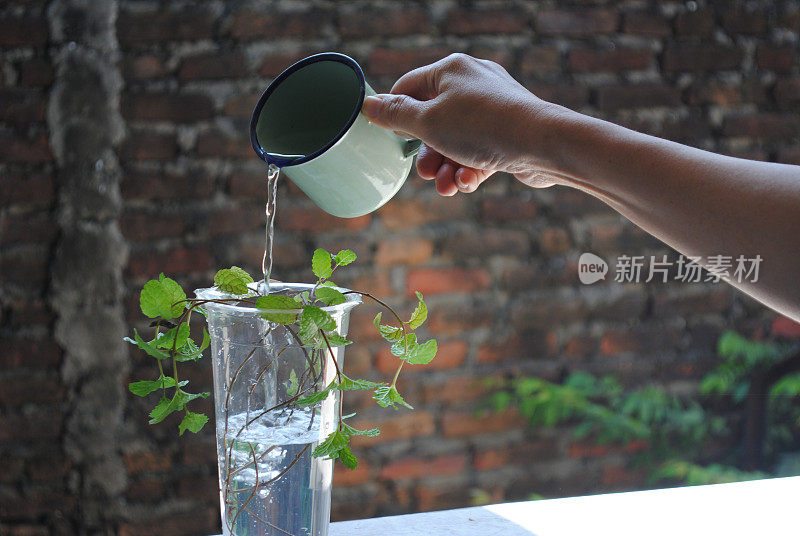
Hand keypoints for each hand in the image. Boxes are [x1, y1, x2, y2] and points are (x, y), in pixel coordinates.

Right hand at [361, 53, 561, 194]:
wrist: (543, 144)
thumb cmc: (483, 127)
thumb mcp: (428, 122)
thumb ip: (396, 115)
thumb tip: (369, 105)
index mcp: (450, 70)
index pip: (408, 87)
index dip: (395, 116)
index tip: (389, 140)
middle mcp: (471, 84)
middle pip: (432, 121)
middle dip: (427, 154)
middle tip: (426, 175)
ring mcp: (492, 108)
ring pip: (455, 141)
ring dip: (447, 168)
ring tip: (448, 187)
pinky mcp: (507, 132)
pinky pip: (478, 150)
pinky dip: (470, 168)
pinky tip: (470, 182)